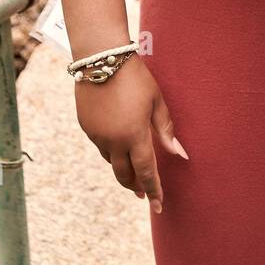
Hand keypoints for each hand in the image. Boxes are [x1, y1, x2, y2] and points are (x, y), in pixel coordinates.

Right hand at [74, 55, 187, 209]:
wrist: (101, 58)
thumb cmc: (135, 77)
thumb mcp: (156, 100)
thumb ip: (165, 129)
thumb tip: (178, 154)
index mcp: (134, 136)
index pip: (146, 172)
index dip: (153, 190)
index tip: (158, 205)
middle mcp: (113, 141)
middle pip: (124, 175)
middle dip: (135, 186)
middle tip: (143, 193)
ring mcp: (96, 135)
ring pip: (110, 161)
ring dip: (122, 168)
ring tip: (132, 170)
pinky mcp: (85, 126)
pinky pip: (100, 146)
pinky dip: (110, 150)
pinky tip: (116, 145)